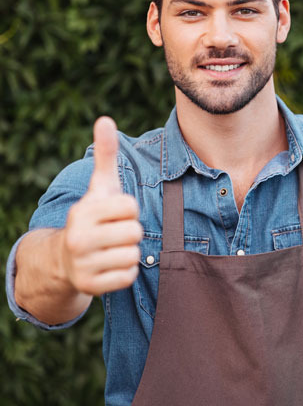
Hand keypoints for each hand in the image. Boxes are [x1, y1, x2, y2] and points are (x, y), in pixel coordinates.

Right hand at [61, 117, 141, 295]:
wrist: (64, 259)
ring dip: (128, 252)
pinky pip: (128, 276)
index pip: (131, 207)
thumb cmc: (92, 216)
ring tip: (111, 249)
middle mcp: (79, 238)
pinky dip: (124, 272)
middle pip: (135, 232)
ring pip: (134, 255)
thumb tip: (106, 119)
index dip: (128, 209)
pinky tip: (109, 265)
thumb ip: (106, 155)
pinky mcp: (90, 287)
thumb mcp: (99, 186)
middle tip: (112, 233)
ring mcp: (83, 265)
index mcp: (83, 211)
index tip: (114, 213)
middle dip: (129, 232)